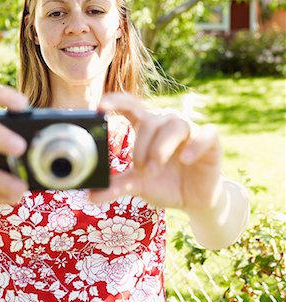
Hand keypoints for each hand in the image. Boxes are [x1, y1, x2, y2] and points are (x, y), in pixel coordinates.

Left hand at [90, 93, 221, 209]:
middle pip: (150, 120)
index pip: (131, 105)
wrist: (194, 200)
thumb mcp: (139, 185)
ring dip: (161, 148)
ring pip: (174, 124)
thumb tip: (90, 195)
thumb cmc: (165, 184)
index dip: (116, 101)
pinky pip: (205, 135)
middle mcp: (167, 124)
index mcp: (147, 128)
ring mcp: (190, 130)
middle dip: (141, 146)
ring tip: (154, 170)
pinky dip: (195, 145)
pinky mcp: (210, 141)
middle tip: (142, 170)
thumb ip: (117, 186)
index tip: (100, 107)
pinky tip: (186, 159)